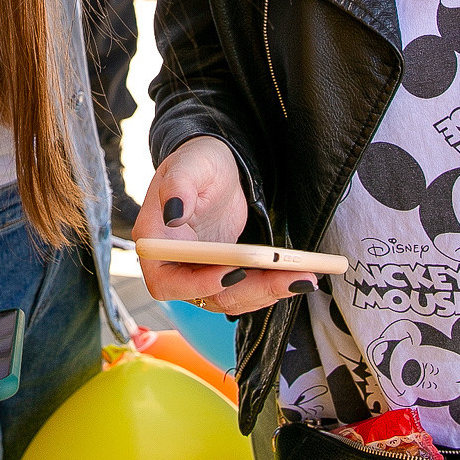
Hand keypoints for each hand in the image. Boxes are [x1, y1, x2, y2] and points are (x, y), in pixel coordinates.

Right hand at [134, 135, 301, 314]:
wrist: (215, 169)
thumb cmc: (198, 162)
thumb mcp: (190, 165)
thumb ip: (179, 186)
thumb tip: (172, 213)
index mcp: (155, 240)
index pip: (166, 281)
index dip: (197, 285)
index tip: (233, 273)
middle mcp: (172, 264)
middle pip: (205, 297)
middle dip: (250, 290)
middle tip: (290, 279)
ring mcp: (196, 272)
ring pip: (229, 298)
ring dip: (266, 292)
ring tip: (304, 278)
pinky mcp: (220, 273)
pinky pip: (242, 291)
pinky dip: (268, 288)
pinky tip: (295, 276)